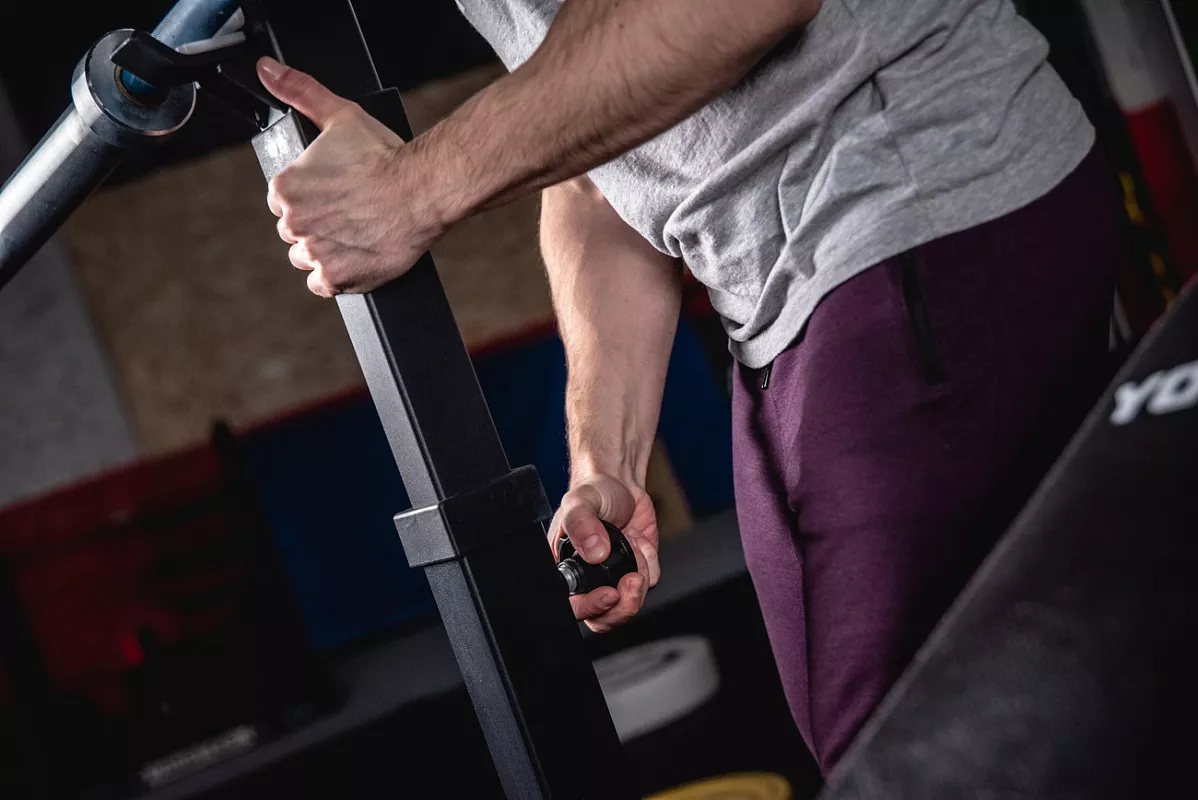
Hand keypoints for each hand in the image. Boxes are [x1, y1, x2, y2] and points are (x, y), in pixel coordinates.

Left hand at [256, 57, 447, 296]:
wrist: (422, 191)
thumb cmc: (385, 156)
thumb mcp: (340, 115)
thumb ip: (300, 92)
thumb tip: (267, 70)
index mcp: (286, 189)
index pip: (283, 202)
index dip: (310, 198)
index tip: (335, 194)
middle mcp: (293, 224)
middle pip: (294, 232)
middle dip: (318, 224)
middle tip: (350, 212)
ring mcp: (314, 254)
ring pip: (307, 258)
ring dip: (326, 250)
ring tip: (356, 233)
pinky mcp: (336, 279)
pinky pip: (322, 284)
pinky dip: (338, 275)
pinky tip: (357, 255)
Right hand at [548, 474, 659, 632]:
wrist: (622, 482)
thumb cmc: (593, 491)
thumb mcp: (579, 503)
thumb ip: (581, 524)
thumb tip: (594, 552)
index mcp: (566, 570)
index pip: (574, 605)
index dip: (591, 607)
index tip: (608, 594)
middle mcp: (589, 579)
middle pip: (602, 617)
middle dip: (620, 608)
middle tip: (630, 584)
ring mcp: (614, 577)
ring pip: (627, 606)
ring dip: (636, 585)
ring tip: (635, 557)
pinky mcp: (637, 570)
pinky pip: (648, 583)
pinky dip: (649, 565)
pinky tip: (640, 544)